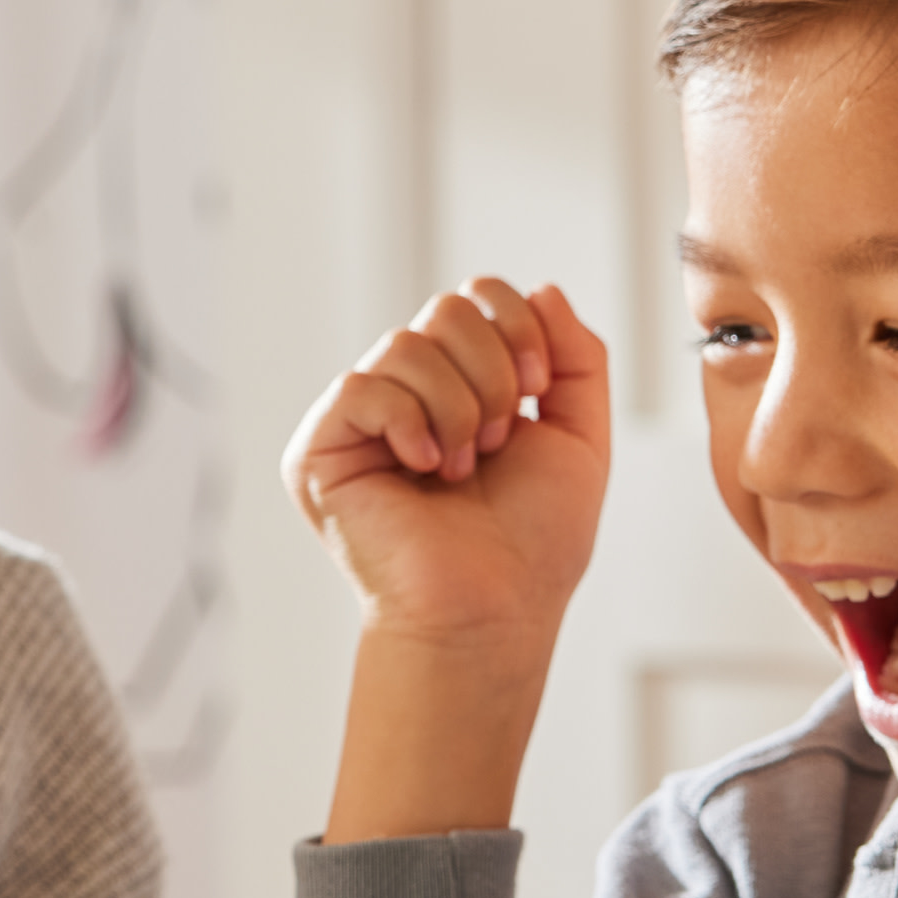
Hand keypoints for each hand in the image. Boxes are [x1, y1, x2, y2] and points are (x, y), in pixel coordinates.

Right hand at [285, 280, 611, 842]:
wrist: (493, 608)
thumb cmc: (531, 544)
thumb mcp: (579, 435)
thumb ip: (576, 358)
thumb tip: (544, 290)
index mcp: (456, 385)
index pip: (475, 300)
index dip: (516, 327)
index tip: (538, 391)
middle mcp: (402, 395)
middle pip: (443, 310)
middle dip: (491, 371)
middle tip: (497, 442)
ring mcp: (357, 422)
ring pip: (405, 346)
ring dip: (458, 408)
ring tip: (460, 467)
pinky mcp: (318, 451)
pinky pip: (362, 387)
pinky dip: (409, 423)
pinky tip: (423, 468)